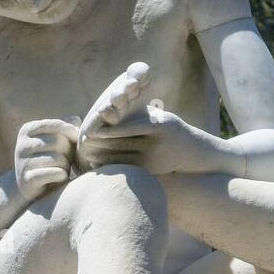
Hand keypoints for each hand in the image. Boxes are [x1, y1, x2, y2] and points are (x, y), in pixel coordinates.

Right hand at [14, 118, 79, 202]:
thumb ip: (65, 129)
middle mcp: (22, 144)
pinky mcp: (27, 180)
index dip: (71, 133)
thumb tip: (75, 120)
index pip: (57, 125)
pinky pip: (54, 173)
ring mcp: (22, 162)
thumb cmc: (48, 160)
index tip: (76, 142)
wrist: (31, 188)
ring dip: (65, 167)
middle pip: (59, 142)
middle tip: (66, 161)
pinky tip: (59, 178)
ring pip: (59, 159)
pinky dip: (61, 176)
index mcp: (28, 130)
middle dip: (68, 153)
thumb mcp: (56, 141)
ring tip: (60, 170)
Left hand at [77, 103, 201, 175]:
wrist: (190, 151)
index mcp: (159, 126)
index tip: (93, 128)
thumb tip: (114, 103)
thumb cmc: (167, 127)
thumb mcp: (158, 116)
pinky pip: (128, 168)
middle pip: (125, 144)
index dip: (111, 129)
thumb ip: (139, 113)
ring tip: (87, 154)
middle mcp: (157, 144)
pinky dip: (113, 166)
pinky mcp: (151, 170)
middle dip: (102, 143)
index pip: (131, 128)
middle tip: (83, 142)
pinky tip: (99, 164)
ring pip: (125, 158)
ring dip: (104, 156)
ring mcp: (154, 159)